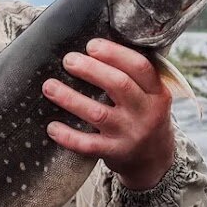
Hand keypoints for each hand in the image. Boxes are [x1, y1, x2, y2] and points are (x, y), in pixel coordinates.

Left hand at [43, 38, 175, 189]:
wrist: (155, 161)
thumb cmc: (144, 117)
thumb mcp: (150, 96)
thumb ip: (133, 76)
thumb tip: (94, 48)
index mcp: (157, 93)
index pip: (139, 67)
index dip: (114, 53)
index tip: (91, 45)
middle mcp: (146, 113)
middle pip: (118, 85)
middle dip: (90, 69)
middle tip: (68, 60)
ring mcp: (130, 135)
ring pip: (98, 114)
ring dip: (70, 98)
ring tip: (49, 86)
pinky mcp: (115, 153)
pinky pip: (88, 145)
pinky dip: (68, 136)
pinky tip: (52, 127)